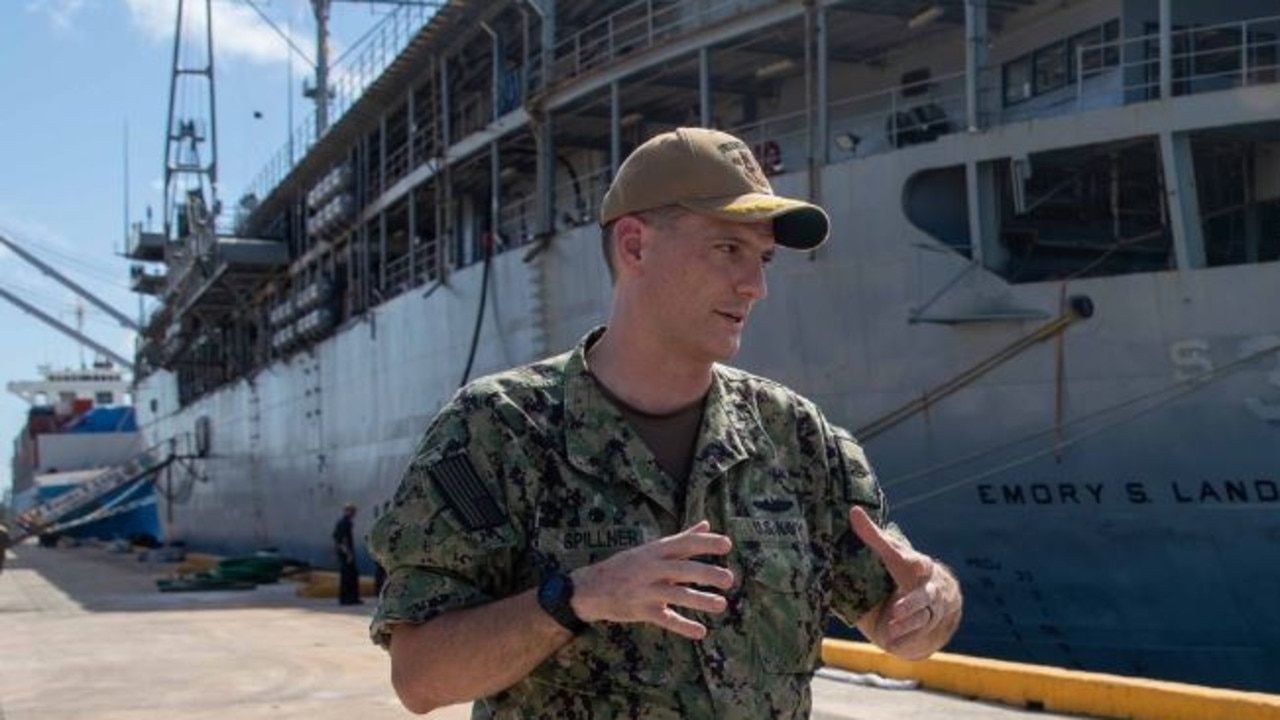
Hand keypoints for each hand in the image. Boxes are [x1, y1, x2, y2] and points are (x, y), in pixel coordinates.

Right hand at [569, 520, 735, 639]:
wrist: (590, 588)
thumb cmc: (626, 565)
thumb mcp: (651, 549)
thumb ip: (681, 538)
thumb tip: (706, 524)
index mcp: (655, 550)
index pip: (683, 543)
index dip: (705, 543)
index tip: (727, 545)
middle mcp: (650, 568)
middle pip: (682, 569)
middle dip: (706, 573)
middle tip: (729, 579)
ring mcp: (645, 590)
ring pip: (676, 595)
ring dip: (700, 600)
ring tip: (722, 605)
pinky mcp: (641, 611)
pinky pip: (665, 619)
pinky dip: (683, 626)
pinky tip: (700, 632)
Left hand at [849, 506, 960, 658]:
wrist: (936, 602)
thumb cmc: (905, 571)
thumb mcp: (891, 554)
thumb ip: (872, 536)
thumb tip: (853, 510)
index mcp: (918, 568)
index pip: (918, 564)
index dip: (914, 563)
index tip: (911, 563)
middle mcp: (928, 590)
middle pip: (924, 597)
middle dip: (911, 604)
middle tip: (896, 608)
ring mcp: (930, 613)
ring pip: (922, 619)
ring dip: (908, 624)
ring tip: (891, 628)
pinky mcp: (925, 632)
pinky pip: (919, 637)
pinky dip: (906, 640)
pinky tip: (893, 644)